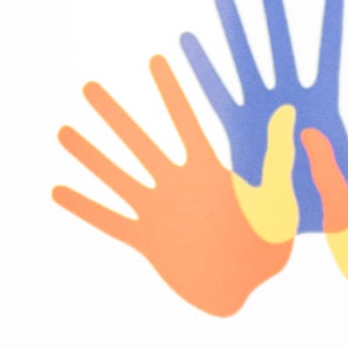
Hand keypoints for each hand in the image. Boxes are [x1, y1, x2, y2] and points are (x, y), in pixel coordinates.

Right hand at [53, 57, 291, 315]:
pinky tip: (58, 190)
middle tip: (89, 87)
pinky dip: (85, 207)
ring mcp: (160, 211)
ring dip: (91, 155)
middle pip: (140, 143)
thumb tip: (289, 111)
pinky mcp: (149, 241)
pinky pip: (111, 221)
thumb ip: (277, 156)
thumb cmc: (267, 244)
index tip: (155, 59)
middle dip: (115, 116)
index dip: (171, 92)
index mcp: (207, 172)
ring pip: (118, 176)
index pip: (186, 122)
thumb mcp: (277, 197)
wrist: (249, 286)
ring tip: (64, 131)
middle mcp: (177, 186)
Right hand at [182, 0, 347, 233]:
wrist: (298, 233)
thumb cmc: (335, 208)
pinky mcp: (238, 130)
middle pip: (281, 44)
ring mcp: (261, 110)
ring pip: (247, 59)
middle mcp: (289, 99)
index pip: (329, 54)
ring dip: (235, 28)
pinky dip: (203, 68)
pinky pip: (219, 94)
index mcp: (323, 106)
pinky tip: (188, 41)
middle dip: (273, 8)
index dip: (330, 21)